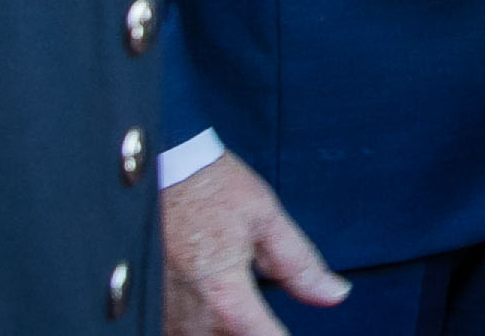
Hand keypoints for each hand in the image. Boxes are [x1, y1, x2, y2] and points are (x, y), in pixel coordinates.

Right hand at [162, 151, 345, 335]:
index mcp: (224, 294)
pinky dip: (196, 324)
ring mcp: (164, 312)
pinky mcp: (149, 304)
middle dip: (251, 330)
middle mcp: (190, 313)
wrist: (159, 166)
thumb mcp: (266, 218)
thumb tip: (334, 293)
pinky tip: (207, 306)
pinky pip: (174, 329)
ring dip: (221, 327)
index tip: (289, 332)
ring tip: (233, 297)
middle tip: (258, 303)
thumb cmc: (210, 187)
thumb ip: (299, 265)